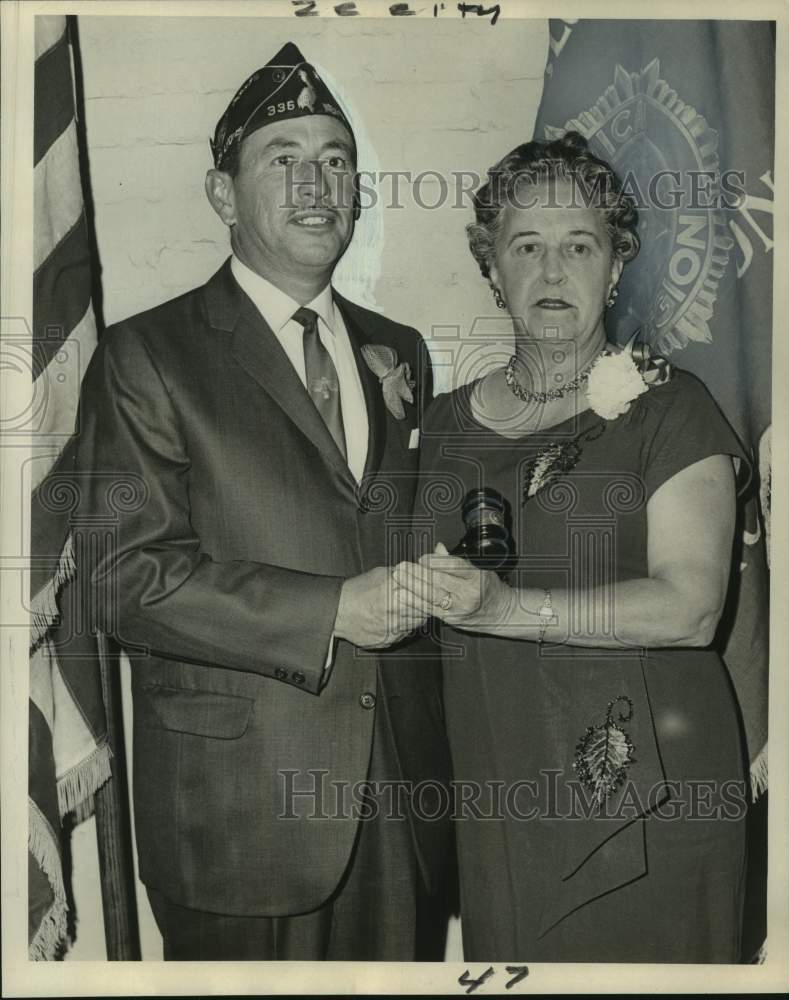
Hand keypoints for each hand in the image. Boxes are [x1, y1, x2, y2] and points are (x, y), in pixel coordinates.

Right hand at [334, 565, 427, 648]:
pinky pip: (407, 633)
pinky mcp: (389, 639)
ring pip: (418, 622)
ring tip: (409, 607)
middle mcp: (395, 608)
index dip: (435, 592)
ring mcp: (393, 626)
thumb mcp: (381, 574)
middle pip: (426, 608)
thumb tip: (423, 569)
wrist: (338, 612)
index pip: (426, 593)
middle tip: (430, 600)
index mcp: (394, 588)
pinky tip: (398, 618)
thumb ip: (404, 573)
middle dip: (429, 604)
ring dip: (418, 615)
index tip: (439, 591)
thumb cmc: (358, 591)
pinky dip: (406, 626)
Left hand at [393, 542, 515, 633]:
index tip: (421, 558)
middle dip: (417, 573)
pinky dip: (414, 601)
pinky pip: (430, 609)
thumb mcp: (478, 570)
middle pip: (439, 581)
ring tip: (398, 578)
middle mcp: (468, 593)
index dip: (435, 561)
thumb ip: (455, 561)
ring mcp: (459, 608)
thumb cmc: (489, 588)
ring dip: (412, 586)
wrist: (502, 614)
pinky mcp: (452, 619)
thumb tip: (437, 547)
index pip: (454, 566)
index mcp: (476, 577)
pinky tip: (403, 595)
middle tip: (401, 566)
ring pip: (432, 596)